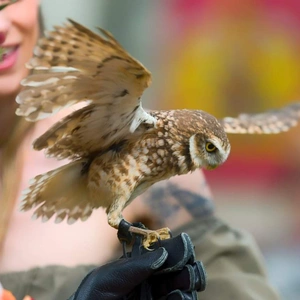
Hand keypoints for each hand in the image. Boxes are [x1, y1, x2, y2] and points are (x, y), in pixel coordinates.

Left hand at [69, 232, 205, 299]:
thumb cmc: (94, 293)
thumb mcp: (112, 274)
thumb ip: (137, 264)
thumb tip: (163, 253)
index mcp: (140, 268)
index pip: (162, 256)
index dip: (174, 251)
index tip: (184, 247)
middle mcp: (150, 282)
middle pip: (175, 272)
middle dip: (185, 267)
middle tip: (190, 266)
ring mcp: (154, 297)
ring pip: (179, 289)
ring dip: (187, 283)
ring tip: (188, 281)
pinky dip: (181, 299)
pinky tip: (180, 296)